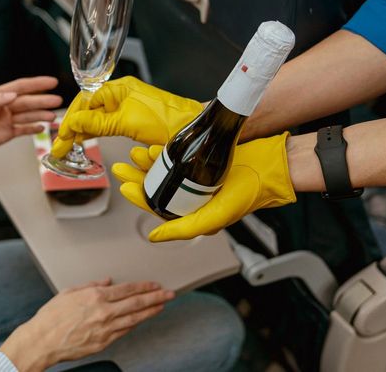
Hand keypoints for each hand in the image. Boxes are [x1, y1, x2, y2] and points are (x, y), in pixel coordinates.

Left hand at [0, 76, 60, 172]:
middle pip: (26, 101)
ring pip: (27, 115)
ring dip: (41, 114)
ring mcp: (3, 121)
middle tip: (58, 100)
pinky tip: (42, 127)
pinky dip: (33, 128)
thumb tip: (11, 95)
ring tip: (54, 115)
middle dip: (42, 100)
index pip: (18, 87)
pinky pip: (22, 129)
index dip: (35, 84)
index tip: (50, 81)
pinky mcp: (4, 135)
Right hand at [0, 279, 173, 371]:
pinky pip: (124, 331)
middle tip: (169, 293)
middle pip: (137, 303)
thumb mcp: (69, 293)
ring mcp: (105, 328)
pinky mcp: (104, 342)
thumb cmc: (51, 317)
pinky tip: (141, 320)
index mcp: (95, 296)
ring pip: (135, 318)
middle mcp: (104, 311)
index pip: (127, 289)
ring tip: (162, 306)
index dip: (144, 286)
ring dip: (151, 311)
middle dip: (155, 297)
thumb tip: (107, 281)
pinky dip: (135, 324)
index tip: (154, 284)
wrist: (43, 340)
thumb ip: (91, 286)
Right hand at [52, 77, 203, 158]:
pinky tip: (88, 140)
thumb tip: (73, 124)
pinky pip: (108, 122)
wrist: (194, 128)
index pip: (85, 101)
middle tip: (61, 145)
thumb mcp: (126, 123)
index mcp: (119, 88)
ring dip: (82, 130)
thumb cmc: (167, 120)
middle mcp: (122, 94)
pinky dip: (96, 131)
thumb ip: (98, 124)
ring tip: (70, 145)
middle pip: (89, 108)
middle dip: (73, 126)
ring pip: (97, 116)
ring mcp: (128, 106)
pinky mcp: (135, 118)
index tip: (61, 137)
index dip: (70, 120)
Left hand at [112, 133, 295, 241]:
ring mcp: (195, 177)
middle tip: (120, 167)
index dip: (139, 197)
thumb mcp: (210, 219)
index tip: (124, 186)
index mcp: (193, 214)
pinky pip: (175, 158)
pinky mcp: (200, 161)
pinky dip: (164, 153)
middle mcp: (191, 196)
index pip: (158, 206)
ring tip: (136, 154)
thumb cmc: (245, 196)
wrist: (265, 168)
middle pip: (156, 187)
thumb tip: (153, 237)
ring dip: (148, 163)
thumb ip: (180, 229)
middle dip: (137, 177)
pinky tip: (155, 148)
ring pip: (163, 171)